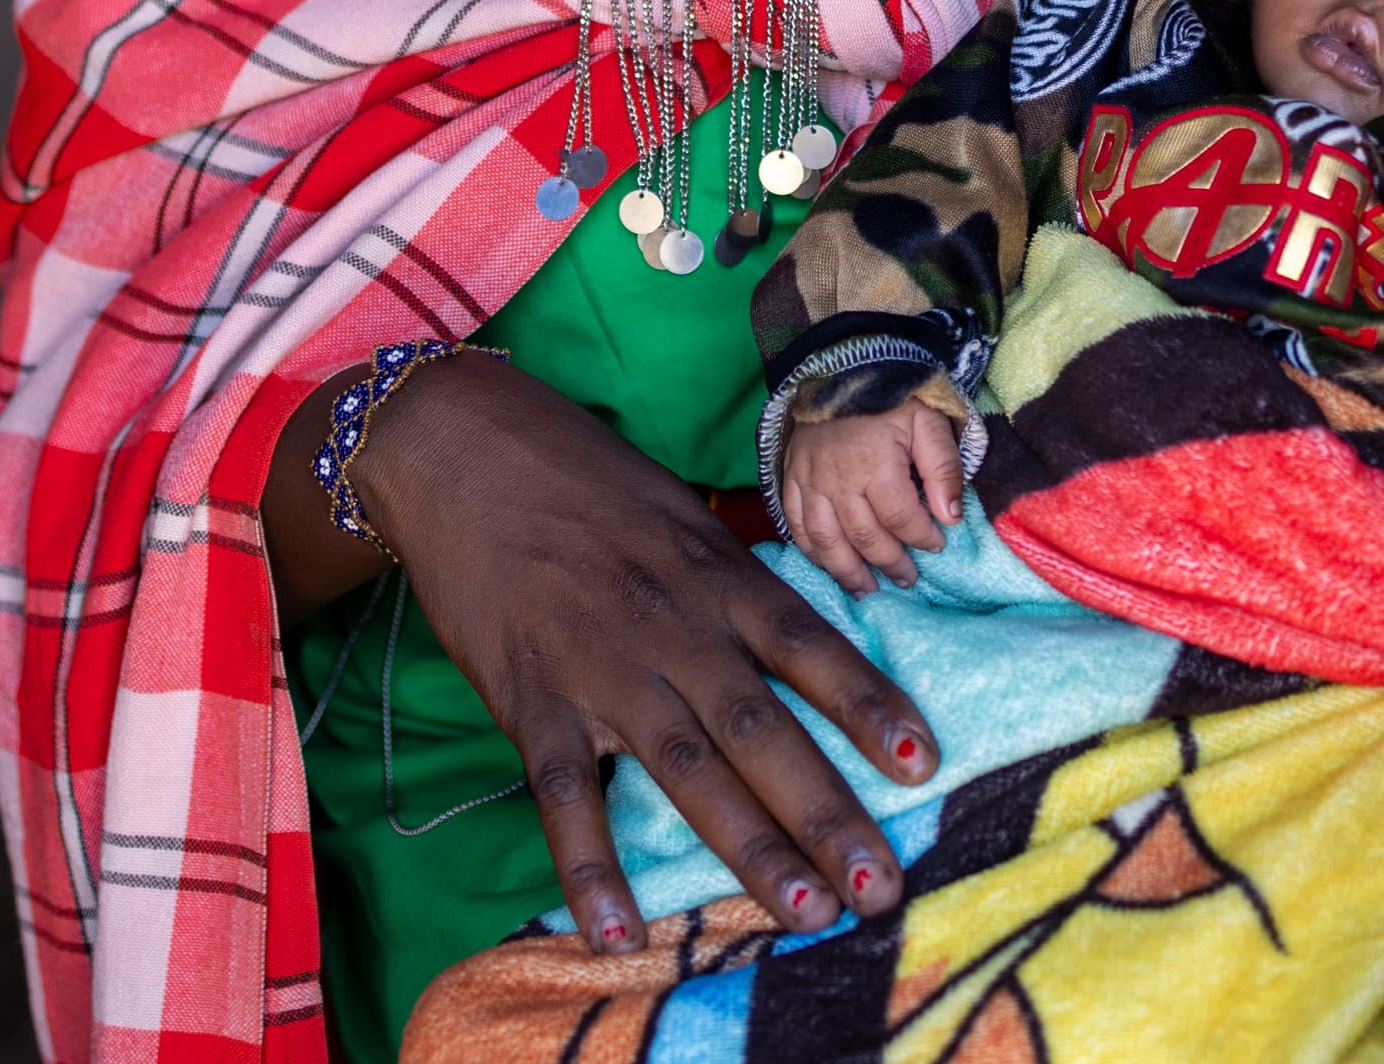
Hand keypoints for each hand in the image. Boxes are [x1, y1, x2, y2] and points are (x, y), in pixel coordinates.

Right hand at [317, 354, 941, 952]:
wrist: (459, 449)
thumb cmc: (578, 475)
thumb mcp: (676, 511)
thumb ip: (728, 582)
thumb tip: (789, 643)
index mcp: (714, 574)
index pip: (808, 646)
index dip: (868, 704)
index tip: (924, 763)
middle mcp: (673, 627)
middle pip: (762, 728)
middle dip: (827, 812)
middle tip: (881, 889)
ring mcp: (600, 669)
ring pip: (687, 769)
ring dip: (750, 847)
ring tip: (807, 913)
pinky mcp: (529, 701)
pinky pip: (566, 796)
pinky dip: (590, 868)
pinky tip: (619, 934)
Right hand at [777, 405, 964, 592]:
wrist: (840, 369)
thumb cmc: (890, 397)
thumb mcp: (929, 420)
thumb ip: (943, 467)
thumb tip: (951, 518)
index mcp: (875, 463)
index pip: (901, 517)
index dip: (922, 538)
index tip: (937, 546)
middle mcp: (838, 478)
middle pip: (864, 536)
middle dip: (890, 564)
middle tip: (907, 580)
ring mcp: (809, 481)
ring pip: (825, 540)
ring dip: (847, 571)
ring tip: (867, 590)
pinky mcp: (791, 479)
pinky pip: (796, 525)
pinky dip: (810, 552)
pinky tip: (828, 566)